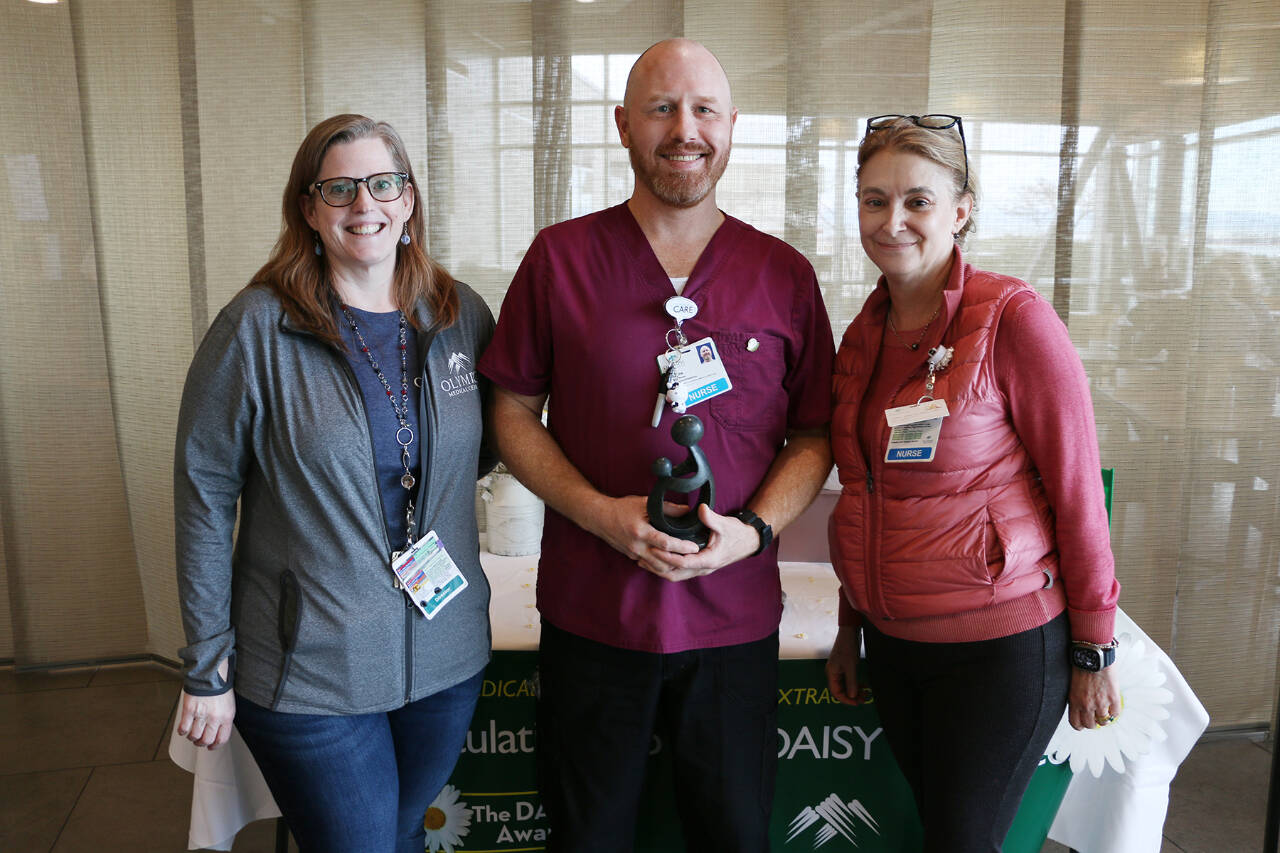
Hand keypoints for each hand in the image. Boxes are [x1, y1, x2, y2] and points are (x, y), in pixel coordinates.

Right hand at [177, 658, 234, 748]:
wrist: (210, 673)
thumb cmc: (219, 687)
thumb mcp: (228, 705)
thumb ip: (224, 719)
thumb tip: (217, 732)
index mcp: (227, 716)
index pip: (222, 739)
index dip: (215, 746)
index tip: (211, 747)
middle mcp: (215, 717)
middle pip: (207, 740)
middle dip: (202, 743)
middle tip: (199, 740)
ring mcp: (201, 714)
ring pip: (194, 736)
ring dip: (192, 737)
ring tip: (191, 733)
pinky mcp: (189, 710)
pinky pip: (183, 728)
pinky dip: (182, 731)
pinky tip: (183, 728)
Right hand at [584, 495, 699, 574]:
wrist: (599, 518)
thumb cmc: (622, 508)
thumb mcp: (644, 503)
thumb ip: (667, 508)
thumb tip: (687, 511)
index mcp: (641, 532)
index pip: (666, 543)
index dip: (682, 547)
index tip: (695, 547)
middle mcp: (637, 546)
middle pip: (663, 561)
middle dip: (680, 561)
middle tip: (694, 557)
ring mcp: (634, 554)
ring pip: (657, 567)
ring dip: (671, 565)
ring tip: (684, 559)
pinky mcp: (632, 557)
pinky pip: (649, 565)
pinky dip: (660, 564)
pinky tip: (669, 559)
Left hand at [648, 504, 759, 581]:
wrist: (749, 541)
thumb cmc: (737, 533)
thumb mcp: (725, 524)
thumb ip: (711, 518)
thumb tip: (701, 509)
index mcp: (709, 559)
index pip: (683, 562)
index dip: (667, 556)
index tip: (654, 548)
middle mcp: (703, 568)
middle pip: (675, 574)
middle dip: (658, 567)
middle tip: (641, 558)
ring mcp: (701, 569)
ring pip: (676, 575)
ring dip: (660, 569)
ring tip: (643, 560)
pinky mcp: (699, 566)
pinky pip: (680, 571)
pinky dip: (667, 567)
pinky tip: (657, 560)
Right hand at [825, 625, 863, 705]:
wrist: (849, 632)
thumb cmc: (848, 648)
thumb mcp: (851, 666)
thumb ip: (851, 682)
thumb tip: (852, 696)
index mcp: (831, 673)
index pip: (836, 692)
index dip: (846, 700)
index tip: (856, 703)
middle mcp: (833, 673)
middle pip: (841, 689)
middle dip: (852, 696)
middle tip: (863, 699)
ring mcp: (839, 669)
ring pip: (846, 685)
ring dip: (855, 690)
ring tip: (865, 694)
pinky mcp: (845, 666)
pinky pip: (849, 679)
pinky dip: (856, 683)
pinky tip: (863, 685)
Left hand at [1067, 666, 1121, 729]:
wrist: (1093, 655)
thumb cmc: (1081, 665)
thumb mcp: (1073, 684)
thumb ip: (1077, 696)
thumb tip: (1080, 704)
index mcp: (1074, 700)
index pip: (1075, 723)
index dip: (1080, 725)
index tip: (1083, 723)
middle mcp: (1086, 705)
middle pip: (1090, 724)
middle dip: (1092, 723)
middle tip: (1095, 717)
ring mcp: (1100, 703)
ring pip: (1103, 721)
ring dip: (1104, 718)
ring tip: (1105, 711)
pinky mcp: (1112, 698)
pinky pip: (1115, 713)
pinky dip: (1114, 711)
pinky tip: (1113, 706)